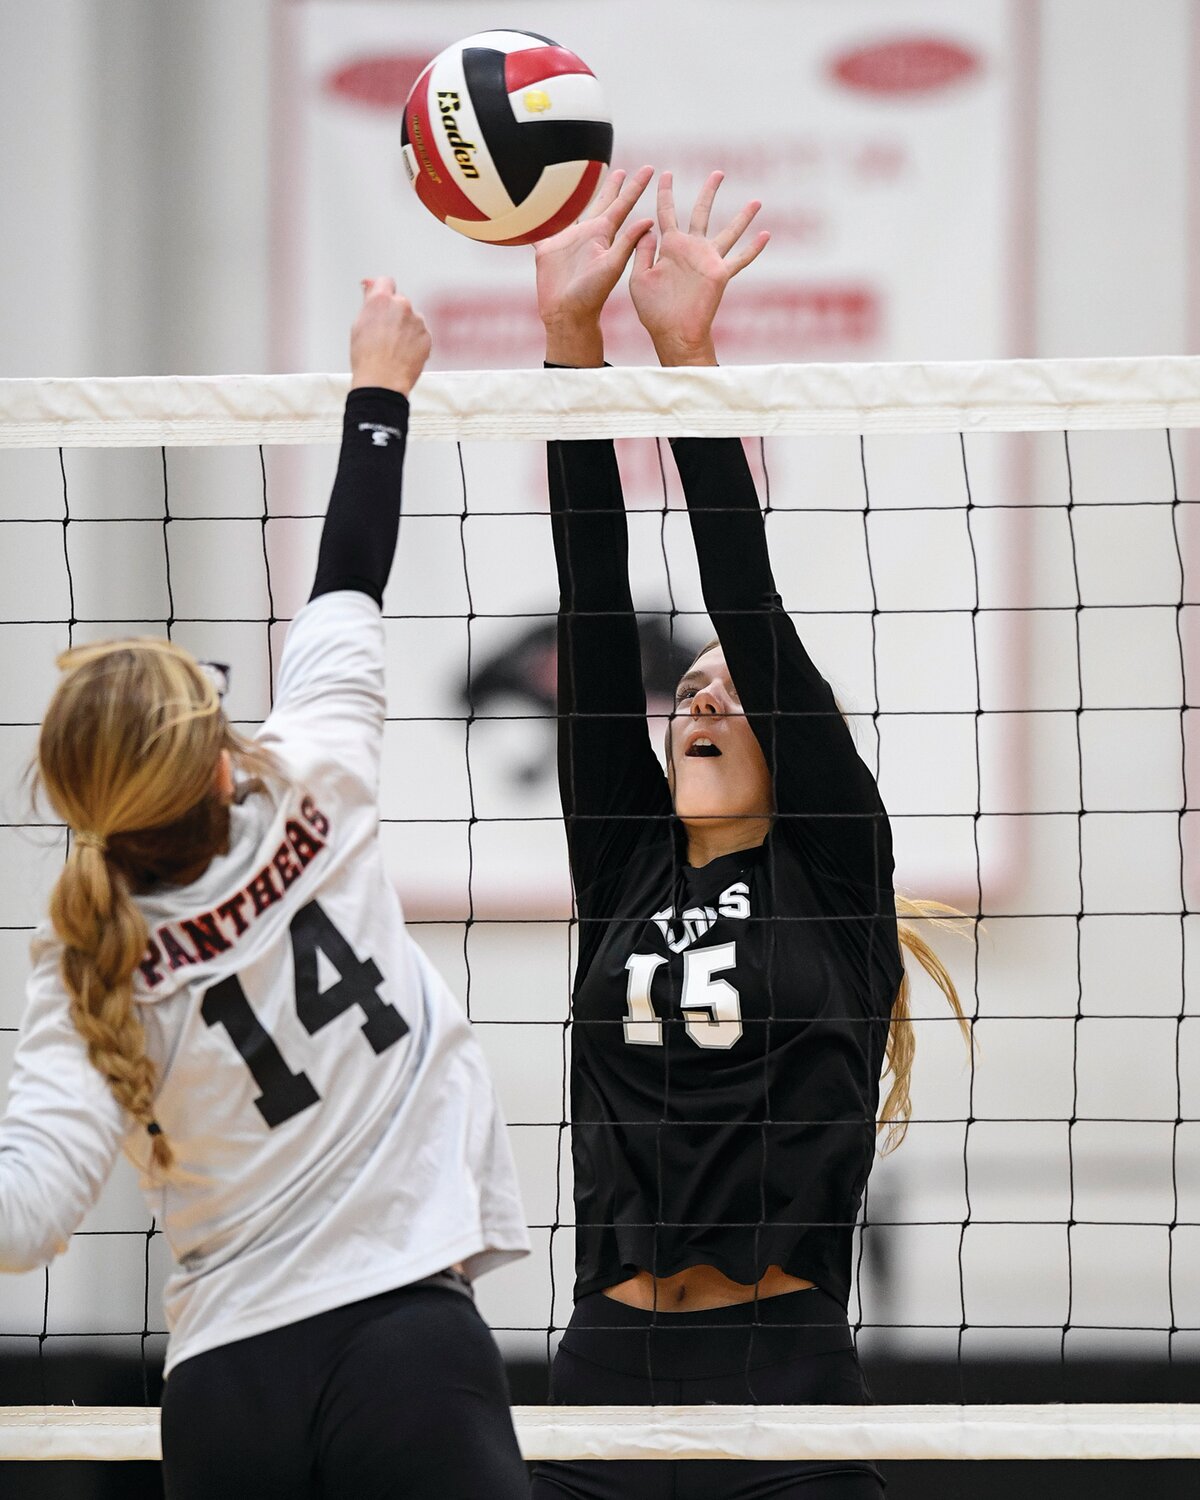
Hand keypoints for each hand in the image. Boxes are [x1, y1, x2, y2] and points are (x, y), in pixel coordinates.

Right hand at [350, 278, 431, 395]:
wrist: (383, 382)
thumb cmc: (367, 358)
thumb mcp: (359, 325)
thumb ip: (369, 303)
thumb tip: (371, 287)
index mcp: (381, 300)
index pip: (385, 281)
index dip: (382, 290)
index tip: (381, 298)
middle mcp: (402, 305)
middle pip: (399, 302)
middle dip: (394, 313)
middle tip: (384, 334)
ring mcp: (417, 320)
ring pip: (411, 319)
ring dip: (405, 328)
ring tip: (393, 349)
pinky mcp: (427, 335)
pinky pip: (421, 333)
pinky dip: (414, 341)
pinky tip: (404, 354)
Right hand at [534, 166, 654, 365]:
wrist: (567, 314)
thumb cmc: (591, 294)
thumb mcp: (612, 266)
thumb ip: (628, 243)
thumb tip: (649, 220)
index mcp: (604, 235)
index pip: (623, 205)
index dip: (635, 187)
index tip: (649, 168)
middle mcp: (588, 235)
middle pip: (601, 203)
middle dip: (611, 187)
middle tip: (619, 170)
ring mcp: (567, 241)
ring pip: (574, 213)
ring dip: (579, 199)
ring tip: (582, 185)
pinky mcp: (547, 249)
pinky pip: (541, 229)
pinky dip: (537, 221)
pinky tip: (534, 212)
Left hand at [630, 172, 768, 366]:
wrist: (672, 332)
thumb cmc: (653, 310)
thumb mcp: (639, 278)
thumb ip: (642, 252)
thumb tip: (646, 227)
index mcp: (669, 247)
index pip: (666, 213)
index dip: (666, 193)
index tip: (666, 173)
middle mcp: (691, 249)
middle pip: (701, 212)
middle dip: (709, 192)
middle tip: (718, 173)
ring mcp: (708, 260)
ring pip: (729, 232)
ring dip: (743, 217)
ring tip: (756, 201)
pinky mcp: (720, 273)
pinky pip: (740, 259)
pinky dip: (753, 248)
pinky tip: (766, 235)